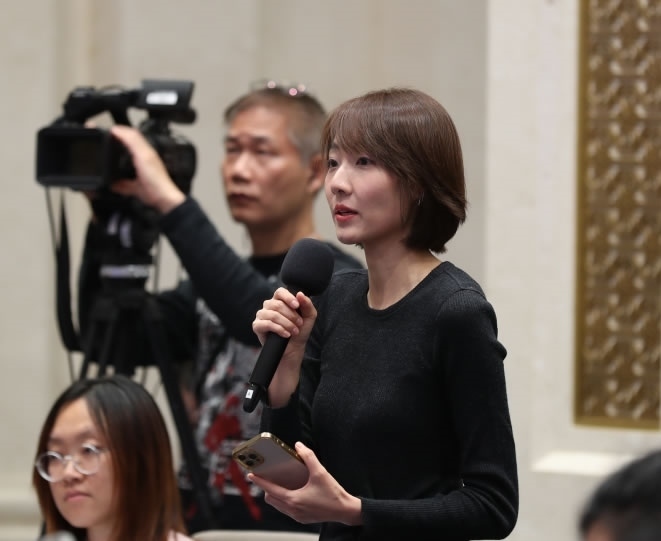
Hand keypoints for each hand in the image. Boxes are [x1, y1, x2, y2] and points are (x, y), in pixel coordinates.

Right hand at [108, 125, 185, 212]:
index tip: (108, 130)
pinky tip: (110, 184)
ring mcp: (139, 174)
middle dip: (115, 147)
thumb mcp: (143, 155)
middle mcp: (142, 161)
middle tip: (103, 144)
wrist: (162, 200)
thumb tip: (117, 129)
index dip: (120, 131)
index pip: (131, 136)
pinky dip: (115, 184)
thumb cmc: (156, 178)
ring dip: (114, 165)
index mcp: (145, 152)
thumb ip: (132, 141)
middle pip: (126, 150)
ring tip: (104, 162)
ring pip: (123, 167)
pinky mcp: (136, 187)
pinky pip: (123, 184)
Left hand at [248, 442, 361, 525]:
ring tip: (278, 483)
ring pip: (278, 505)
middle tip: (266, 477)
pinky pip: (286, 510)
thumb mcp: (320, 472)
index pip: (270, 489)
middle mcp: (292, 510)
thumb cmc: (333, 494)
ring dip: (275, 495)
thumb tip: (299, 446)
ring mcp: (297, 516)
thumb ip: (309, 456)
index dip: (259, 481)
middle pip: (271, 499)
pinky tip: (292, 491)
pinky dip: (284, 500)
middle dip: (266, 488)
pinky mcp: (302, 519)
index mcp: (293, 499)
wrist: (344, 511)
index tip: (251, 474)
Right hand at [252, 287, 316, 406]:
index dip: (288, 297)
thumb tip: (300, 294)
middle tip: (299, 324)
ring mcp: (261, 315)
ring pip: (272, 314)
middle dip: (291, 315)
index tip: (297, 306)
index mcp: (280, 300)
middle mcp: (269, 306)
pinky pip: (266, 324)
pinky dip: (278, 329)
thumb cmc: (300, 330)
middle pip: (277, 304)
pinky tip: (286, 334)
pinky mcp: (257, 326)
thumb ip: (307, 304)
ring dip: (286, 323)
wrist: (293, 349)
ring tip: (294, 331)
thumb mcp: (309, 317)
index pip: (280, 291)